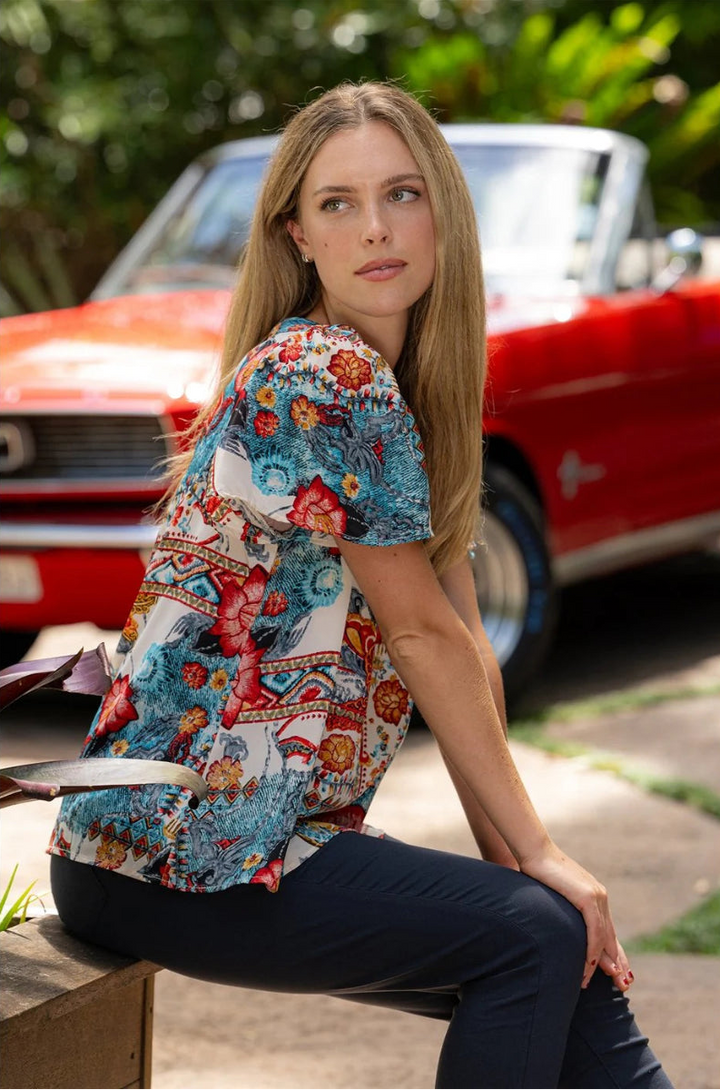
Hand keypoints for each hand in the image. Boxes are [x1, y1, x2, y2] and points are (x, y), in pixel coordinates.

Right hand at [519, 841, 633, 991]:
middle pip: (611, 937)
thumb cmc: (538, 871)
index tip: (619, 973)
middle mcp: (600, 897)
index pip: (607, 930)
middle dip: (617, 963)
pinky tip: (589, 966)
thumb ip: (565, 911)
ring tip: (592, 982)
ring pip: (603, 938)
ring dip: (600, 963)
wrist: (534, 851)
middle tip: (623, 985)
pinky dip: (593, 951)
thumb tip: (560, 928)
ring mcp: (596, 896)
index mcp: (594, 896)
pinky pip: (594, 932)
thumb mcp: (556, 896)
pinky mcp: (587, 897)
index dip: (614, 953)